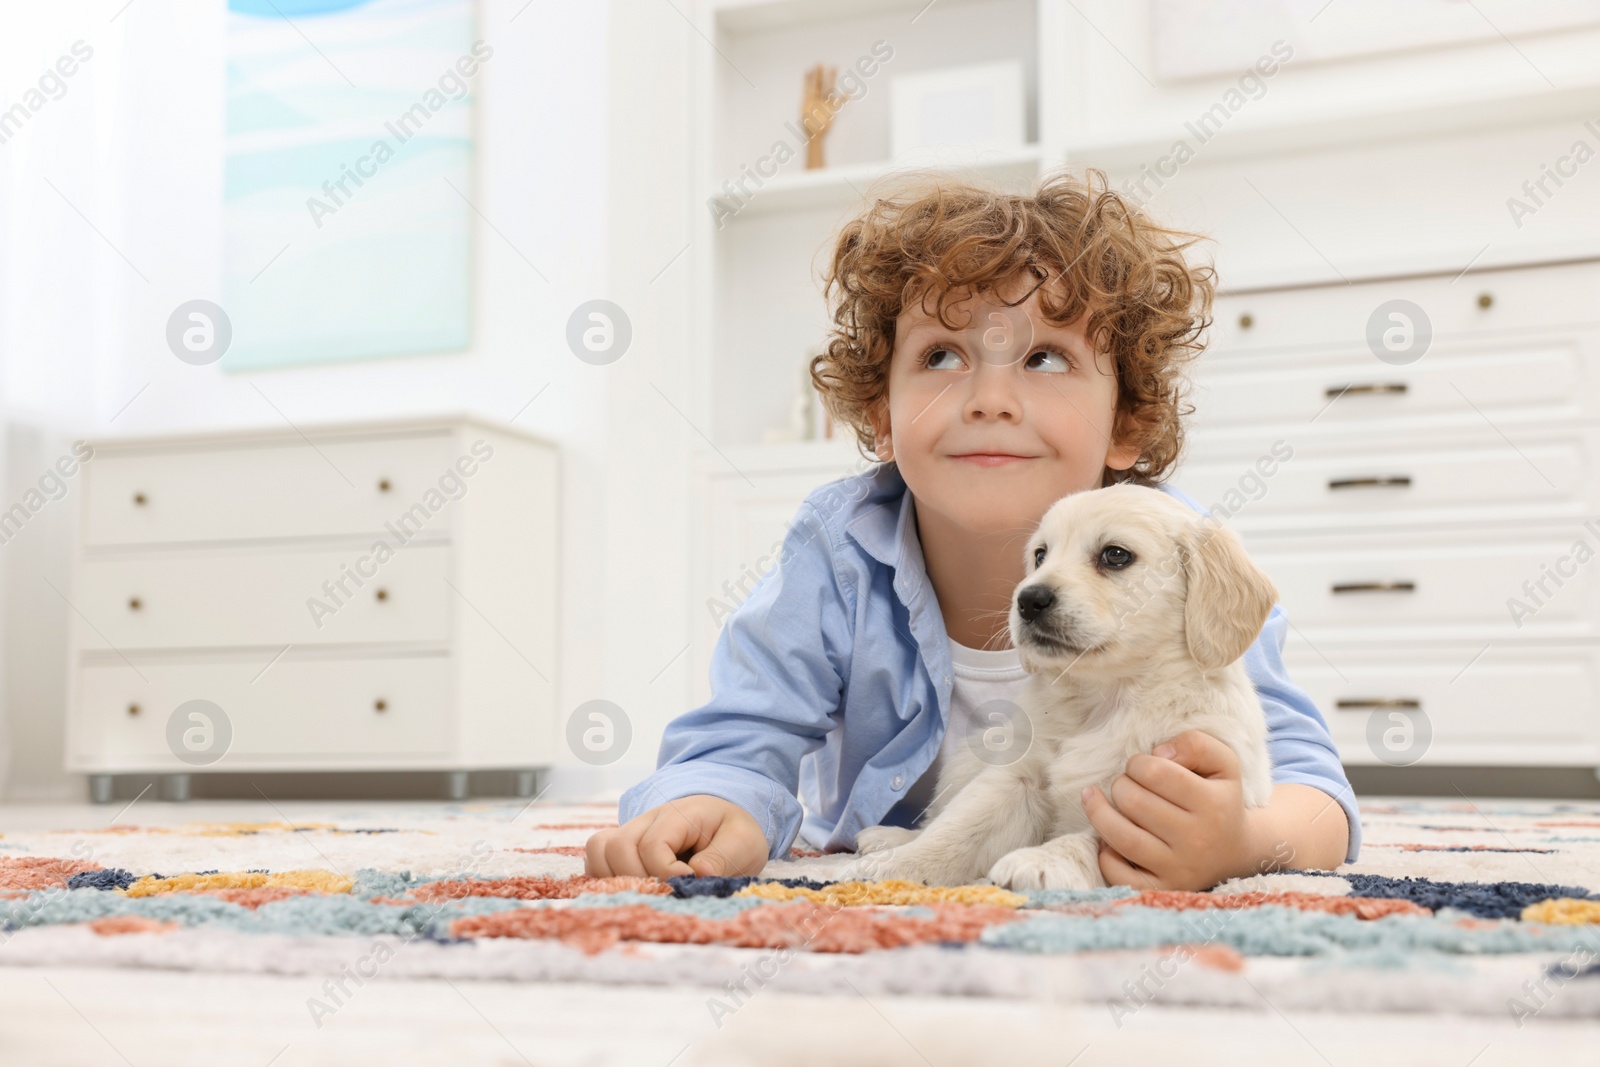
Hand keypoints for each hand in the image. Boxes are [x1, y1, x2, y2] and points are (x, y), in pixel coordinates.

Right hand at [584, 794, 769, 879]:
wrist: (724, 821)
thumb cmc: (734, 833)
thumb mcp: (744, 842)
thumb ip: (723, 857)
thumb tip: (698, 875)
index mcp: (679, 814)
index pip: (654, 844)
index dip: (666, 873)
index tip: (690, 883)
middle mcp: (648, 819)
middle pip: (618, 847)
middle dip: (638, 879)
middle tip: (666, 892)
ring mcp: (632, 831)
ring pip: (599, 850)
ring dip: (616, 879)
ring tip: (648, 893)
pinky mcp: (623, 846)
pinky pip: (596, 858)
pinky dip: (605, 878)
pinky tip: (632, 891)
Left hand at [1081, 729, 1258, 891]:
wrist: (1234, 851)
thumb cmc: (1218, 798)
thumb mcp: (1222, 763)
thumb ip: (1195, 744)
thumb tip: (1158, 754)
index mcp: (1213, 805)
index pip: (1156, 772)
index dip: (1138, 763)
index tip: (1142, 767)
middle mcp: (1198, 840)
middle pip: (1134, 802)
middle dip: (1120, 785)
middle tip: (1126, 785)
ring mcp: (1179, 870)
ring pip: (1122, 837)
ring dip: (1100, 813)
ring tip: (1097, 800)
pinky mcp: (1161, 890)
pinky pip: (1118, 873)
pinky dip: (1105, 853)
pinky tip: (1108, 838)